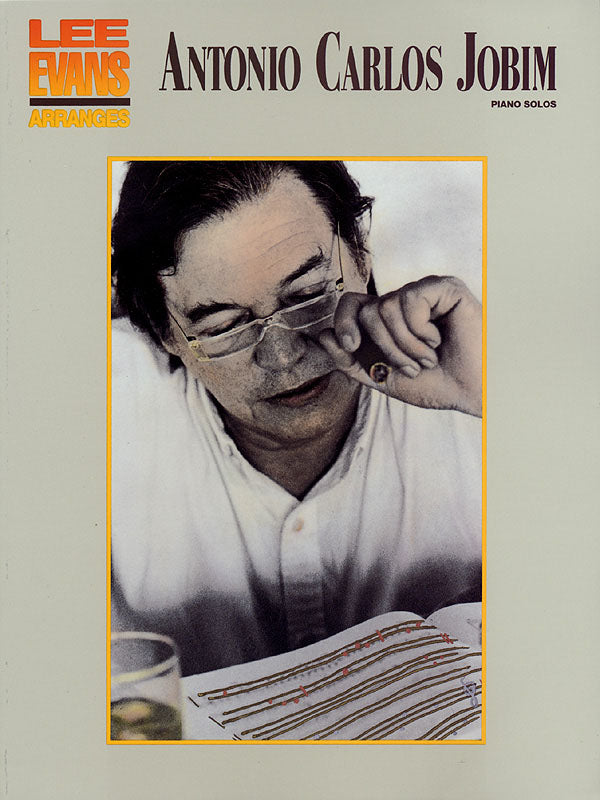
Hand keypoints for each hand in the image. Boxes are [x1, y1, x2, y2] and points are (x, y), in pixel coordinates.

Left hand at [319, 276, 481, 416]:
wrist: (472, 392)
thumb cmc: (435, 384)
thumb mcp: (383, 377)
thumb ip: (350, 362)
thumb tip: (321, 336)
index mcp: (388, 319)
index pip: (351, 304)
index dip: (344, 323)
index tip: (352, 347)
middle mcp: (404, 301)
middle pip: (367, 310)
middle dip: (384, 348)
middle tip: (412, 367)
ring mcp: (424, 292)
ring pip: (387, 307)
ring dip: (405, 345)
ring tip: (428, 358)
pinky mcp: (444, 287)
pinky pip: (411, 299)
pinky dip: (420, 330)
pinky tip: (439, 339)